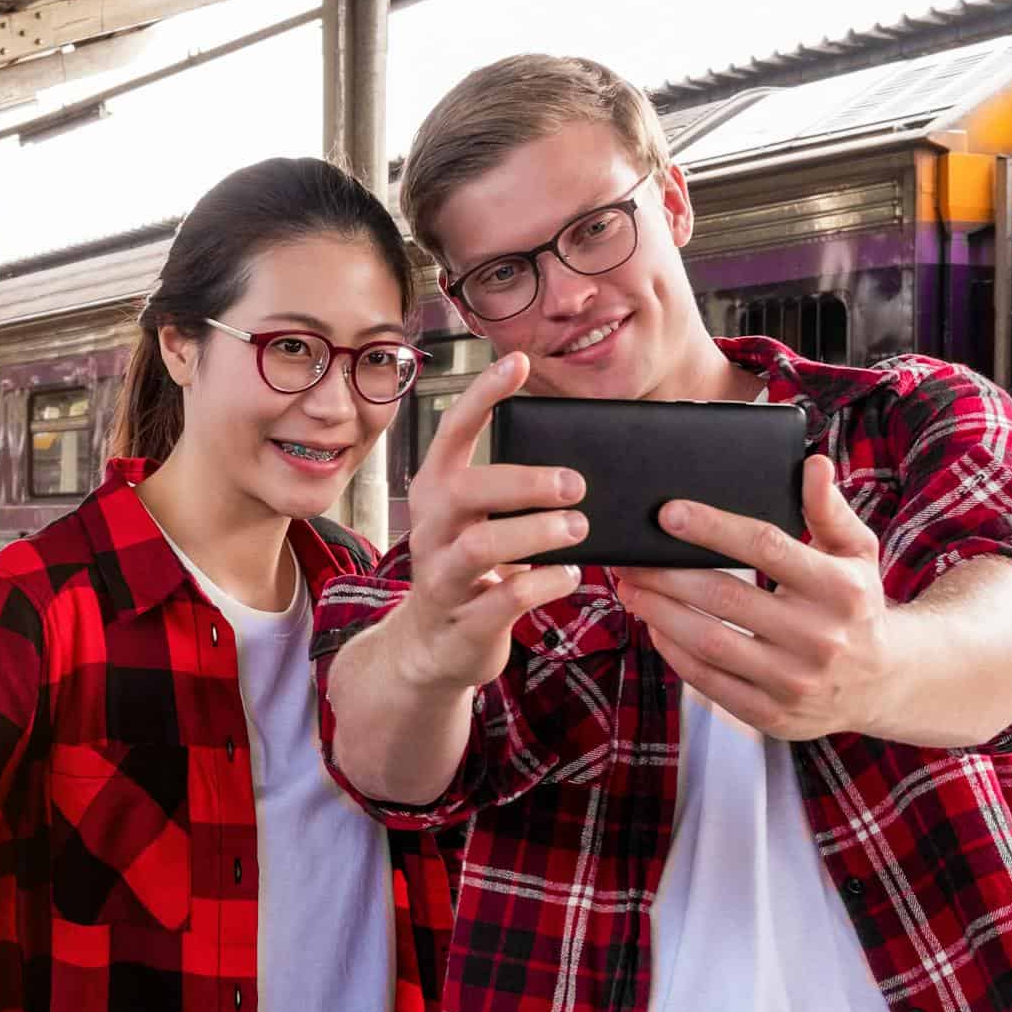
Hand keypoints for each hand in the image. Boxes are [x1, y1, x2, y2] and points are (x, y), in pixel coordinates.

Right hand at [392, 351, 585, 690]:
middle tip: (576, 483)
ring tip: (579, 527)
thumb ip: (512, 493)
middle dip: (523, 481)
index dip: (483, 394)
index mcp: (436, 491)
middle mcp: (431, 528)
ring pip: (481, 545)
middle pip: (465, 489)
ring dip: (535, 533)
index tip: (517, 362)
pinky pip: (504, 598)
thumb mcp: (478, 523)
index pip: (452, 431)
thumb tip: (579, 460)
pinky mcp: (463, 620)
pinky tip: (570, 575)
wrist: (431, 649)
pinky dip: (544, 584)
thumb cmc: (469, 573)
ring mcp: (442, 575)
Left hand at [613, 454, 890, 739]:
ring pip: (708, 642)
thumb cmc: (856, 605)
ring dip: (658, 613)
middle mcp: (819, 637)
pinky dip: (673, 651)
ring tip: (630, 589)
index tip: (667, 513)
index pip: (767, 548)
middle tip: (628, 557)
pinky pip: (708, 681)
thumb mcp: (857, 554)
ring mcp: (795, 681)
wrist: (883, 684)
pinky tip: (654, 626)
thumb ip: (829, 511)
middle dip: (665, 575)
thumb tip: (812, 464)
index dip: (713, 528)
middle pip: (724, 597)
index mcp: (840, 589)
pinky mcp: (771, 714)